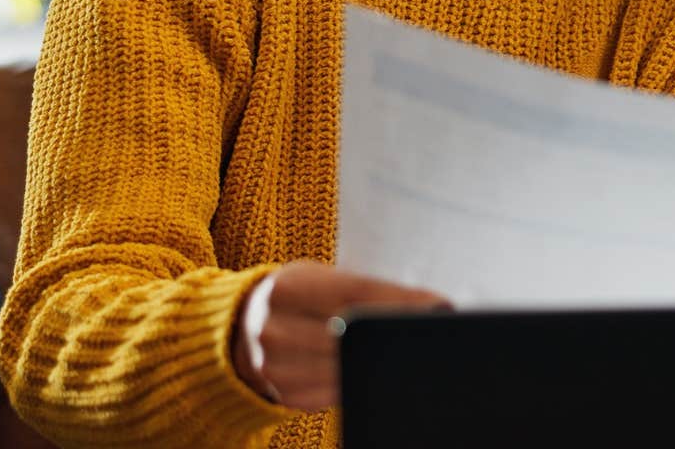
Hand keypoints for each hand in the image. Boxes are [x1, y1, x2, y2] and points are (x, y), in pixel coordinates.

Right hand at [232, 260, 450, 411]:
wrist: (236, 330)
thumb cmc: (293, 297)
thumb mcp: (315, 278)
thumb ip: (358, 289)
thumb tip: (419, 303)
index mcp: (287, 288)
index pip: (357, 293)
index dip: (401, 299)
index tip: (438, 303)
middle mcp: (277, 328)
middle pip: (355, 333)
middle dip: (398, 331)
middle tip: (433, 328)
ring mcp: (279, 367)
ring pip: (350, 365)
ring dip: (386, 358)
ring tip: (413, 346)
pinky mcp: (288, 395)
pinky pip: (338, 390)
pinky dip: (364, 378)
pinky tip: (382, 367)